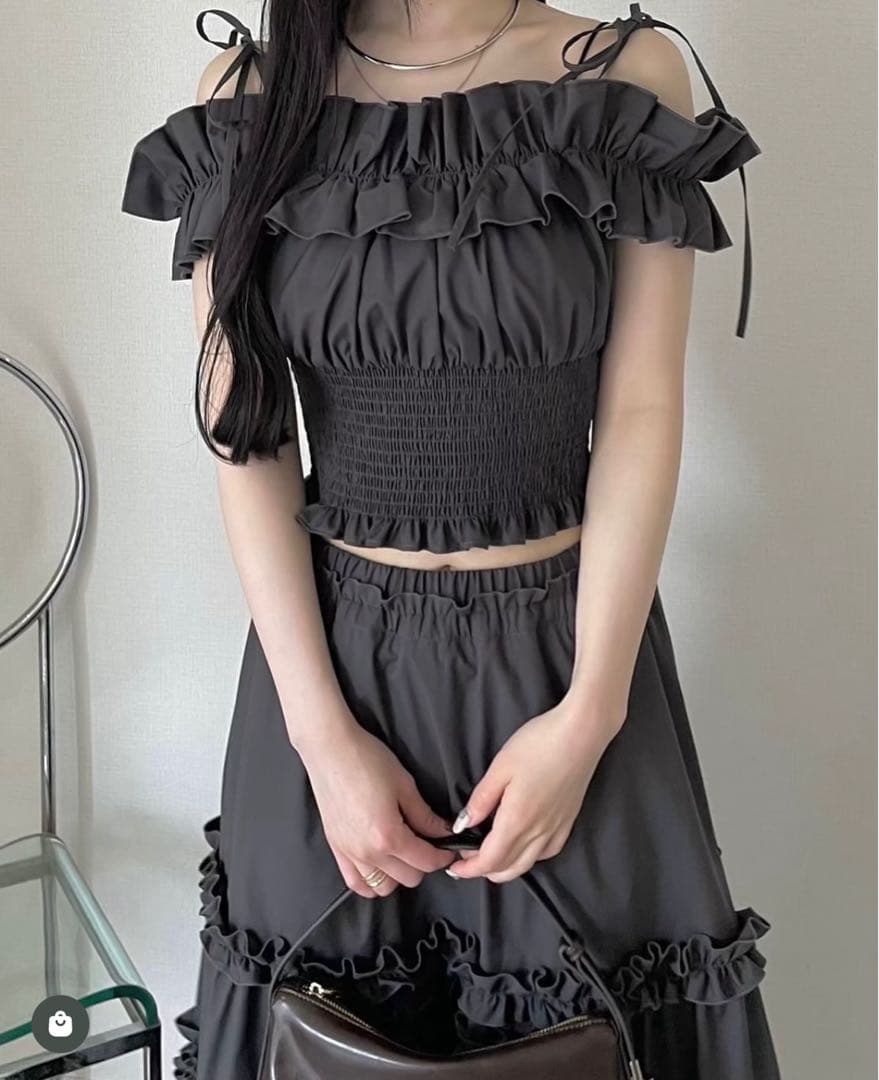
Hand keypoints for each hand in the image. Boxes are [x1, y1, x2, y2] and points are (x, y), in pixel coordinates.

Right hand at [297, 717, 457, 898]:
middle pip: (408, 878)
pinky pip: (356, 883)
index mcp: (388, 836)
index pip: (426, 862)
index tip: (449, 848)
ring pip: (383, 887)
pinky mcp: (336, 848)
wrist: (329, 749)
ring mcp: (349, 853)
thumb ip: (425, 816)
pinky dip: (371, 881)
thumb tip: (444, 832)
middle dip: (424, 864)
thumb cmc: (365, 760)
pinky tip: (380, 865)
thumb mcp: (404, 785)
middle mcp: (368, 852)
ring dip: (398, 875)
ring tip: (403, 853)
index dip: (444, 856)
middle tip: (428, 844)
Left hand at [444, 696, 622, 882]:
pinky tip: (522, 845)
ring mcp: (557, 829)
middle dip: (484, 871)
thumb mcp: (501, 767)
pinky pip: (546, 853)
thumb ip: (481, 800)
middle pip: (508, 869)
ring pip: (527, 865)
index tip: (454, 867)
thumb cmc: (539, 744)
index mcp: (518, 820)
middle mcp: (539, 832)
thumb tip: (462, 825)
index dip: (469, 869)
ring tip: (489, 855)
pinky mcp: (569, 822)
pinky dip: (528, 858)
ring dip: (505, 868)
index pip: (490, 860)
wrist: (582, 733)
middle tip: (466, 859)